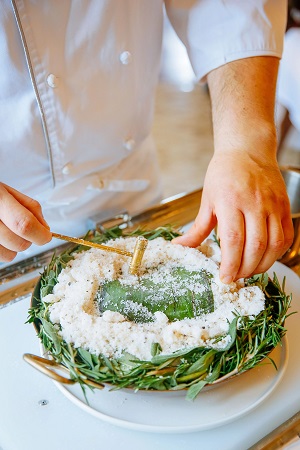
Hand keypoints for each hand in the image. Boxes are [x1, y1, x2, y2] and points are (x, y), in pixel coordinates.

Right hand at [0, 183, 51, 261]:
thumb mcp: (7, 190)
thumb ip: (30, 207)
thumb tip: (45, 229)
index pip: (24, 224)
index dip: (40, 234)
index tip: (46, 236)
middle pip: (18, 243)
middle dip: (29, 241)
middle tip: (24, 231)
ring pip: (9, 256)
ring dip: (14, 248)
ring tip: (6, 232)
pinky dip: (3, 250)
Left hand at [173, 153, 293, 281]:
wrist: (248, 149)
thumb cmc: (224, 173)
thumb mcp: (207, 199)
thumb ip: (197, 228)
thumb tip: (179, 246)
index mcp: (230, 200)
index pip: (233, 239)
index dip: (230, 263)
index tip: (224, 278)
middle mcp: (254, 203)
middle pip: (255, 246)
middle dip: (245, 269)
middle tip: (235, 278)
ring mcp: (273, 205)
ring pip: (274, 244)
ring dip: (262, 265)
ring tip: (248, 271)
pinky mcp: (284, 206)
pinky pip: (286, 236)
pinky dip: (277, 253)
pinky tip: (265, 258)